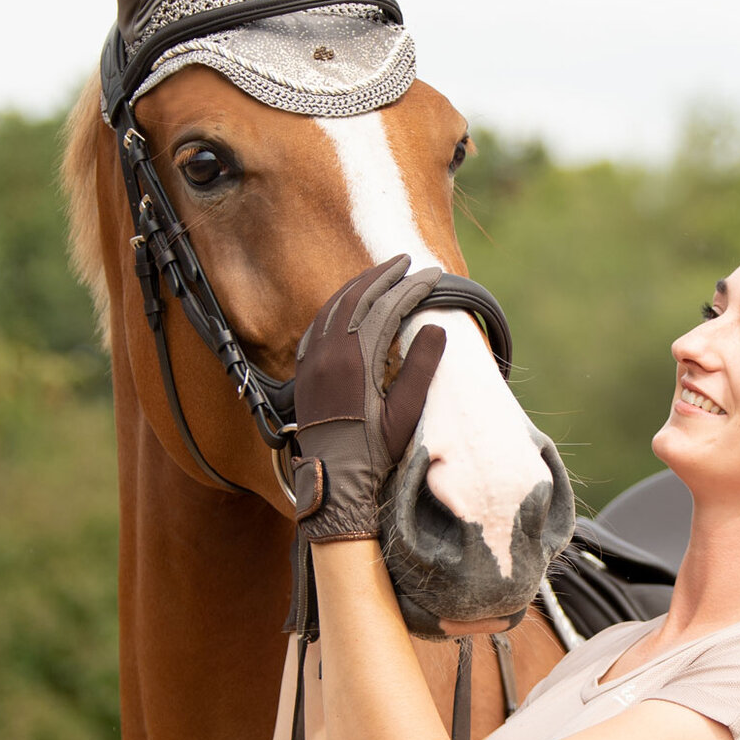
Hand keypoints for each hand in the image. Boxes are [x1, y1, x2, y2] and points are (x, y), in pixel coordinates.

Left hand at [290, 255, 450, 542]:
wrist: (334, 479)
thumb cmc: (375, 451)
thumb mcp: (406, 414)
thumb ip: (421, 369)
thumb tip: (434, 327)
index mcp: (357, 358)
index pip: (388, 307)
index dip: (412, 287)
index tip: (433, 275)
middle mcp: (330, 351)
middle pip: (358, 297)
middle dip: (384, 274)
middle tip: (406, 260)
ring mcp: (313, 359)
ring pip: (335, 306)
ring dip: (359, 285)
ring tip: (381, 273)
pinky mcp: (305, 370)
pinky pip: (317, 324)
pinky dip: (336, 306)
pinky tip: (347, 304)